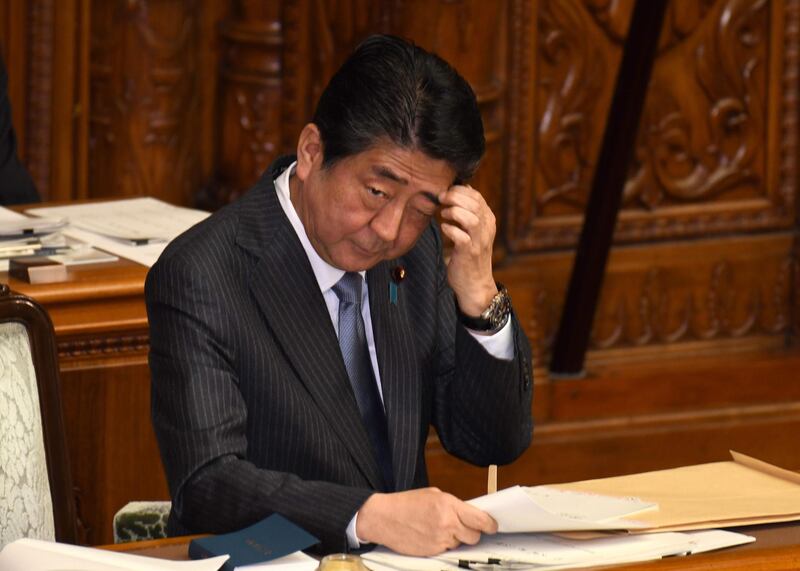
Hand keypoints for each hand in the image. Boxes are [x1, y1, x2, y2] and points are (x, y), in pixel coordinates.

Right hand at [356, 487, 497, 555]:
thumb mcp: (432, 494)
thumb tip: (468, 513)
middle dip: (471, 532)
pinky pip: (446, 550)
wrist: (383, 517)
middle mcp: (447, 523)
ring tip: (438, 528)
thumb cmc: (405, 503)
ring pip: (459, 544)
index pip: (480, 520)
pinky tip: (430, 535)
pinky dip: (443, 544)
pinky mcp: (432, 552)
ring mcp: (439, 540)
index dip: (489, 524)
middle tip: (463, 527)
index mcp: (448, 505)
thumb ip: (452, 505)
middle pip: (474, 536)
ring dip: (455, 538)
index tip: (492, 526)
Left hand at [438, 185, 497, 316]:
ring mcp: (479, 242)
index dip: (460, 190)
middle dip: (455, 197)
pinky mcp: (469, 254)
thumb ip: (470, 212)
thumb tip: (462, 190)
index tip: (446, 192)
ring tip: (444, 214)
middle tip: (441, 199)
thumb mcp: (474, 230)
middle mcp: (486, 229)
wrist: (475, 284)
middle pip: (474, 204)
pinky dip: (451, 230)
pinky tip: (444, 228)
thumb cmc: (470, 255)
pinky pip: (461, 237)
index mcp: (488, 221)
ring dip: (454, 212)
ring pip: (472, 219)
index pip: (477, 197)